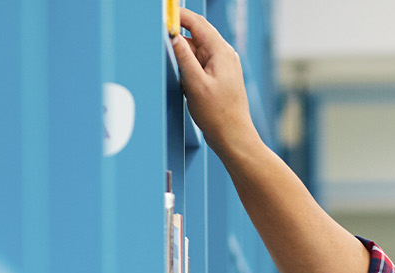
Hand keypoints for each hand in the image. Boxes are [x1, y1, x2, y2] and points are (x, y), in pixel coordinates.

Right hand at [171, 8, 261, 160]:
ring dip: (182, 58)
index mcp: (221, 52)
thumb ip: (183, 57)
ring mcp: (222, 65)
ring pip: (195, 51)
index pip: (197, 23)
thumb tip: (172, 36)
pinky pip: (199, 63)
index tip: (162, 14)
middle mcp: (224, 54)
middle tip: (161, 44)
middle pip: (195, 35)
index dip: (178, 15)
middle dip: (177, 38)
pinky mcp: (218, 75)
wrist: (233, 136)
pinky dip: (188, 68)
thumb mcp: (195, 84)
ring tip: (181, 79)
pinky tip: (186, 84)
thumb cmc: (218, 115)